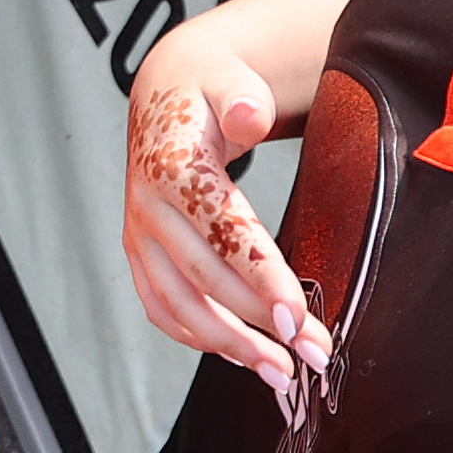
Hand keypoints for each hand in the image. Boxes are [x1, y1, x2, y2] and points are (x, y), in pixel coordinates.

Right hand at [123, 28, 319, 381]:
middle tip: (312, 353)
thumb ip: (243, 98)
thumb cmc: (210, 89)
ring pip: (180, 305)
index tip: (298, 316)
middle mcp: (148, 206)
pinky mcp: (140, 254)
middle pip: (205, 278)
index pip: (221, 231)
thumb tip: (249, 117)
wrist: (167, 94)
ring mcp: (139, 234)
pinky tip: (241, 354)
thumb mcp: (231, 80)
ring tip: (281, 372)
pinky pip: (162, 308)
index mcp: (173, 166)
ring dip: (231, 345)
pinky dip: (199, 339)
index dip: (260, 276)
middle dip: (260, 323)